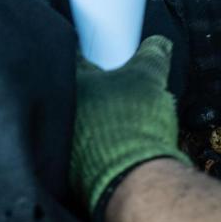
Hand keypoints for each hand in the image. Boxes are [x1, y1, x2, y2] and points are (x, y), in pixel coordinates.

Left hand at [70, 35, 190, 214]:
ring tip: (124, 122)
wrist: (131, 177)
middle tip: (120, 91)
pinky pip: (88, 150)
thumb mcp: (149, 78)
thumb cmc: (132, 124)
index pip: (76, 58)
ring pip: (82, 122)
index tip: (103, 53)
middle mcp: (61, 111)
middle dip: (97, 91)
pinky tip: (122, 145)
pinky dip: (102, 146)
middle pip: (78, 92)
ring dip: (99, 121)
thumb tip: (159, 44)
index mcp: (72, 83)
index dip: (92, 53)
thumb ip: (153, 56)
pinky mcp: (73, 170)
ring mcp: (66, 142)